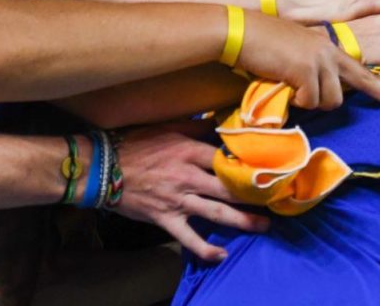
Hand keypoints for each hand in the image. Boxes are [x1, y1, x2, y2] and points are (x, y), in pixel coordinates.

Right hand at [114, 122, 269, 262]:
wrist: (103, 168)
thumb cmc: (136, 144)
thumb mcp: (169, 127)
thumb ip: (198, 127)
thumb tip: (224, 123)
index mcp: (190, 152)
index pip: (227, 159)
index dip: (249, 164)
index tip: (269, 168)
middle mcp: (188, 177)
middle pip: (228, 187)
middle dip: (254, 194)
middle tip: (276, 198)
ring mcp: (178, 200)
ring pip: (216, 212)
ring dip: (242, 220)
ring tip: (264, 225)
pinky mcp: (166, 219)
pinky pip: (188, 237)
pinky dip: (205, 248)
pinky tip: (221, 255)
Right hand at [237, 12, 379, 111]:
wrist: (243, 32)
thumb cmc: (265, 45)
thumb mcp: (299, 53)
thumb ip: (316, 70)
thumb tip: (323, 96)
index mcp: (331, 48)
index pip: (364, 72)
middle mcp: (331, 53)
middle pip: (361, 83)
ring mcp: (320, 60)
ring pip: (331, 100)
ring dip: (312, 101)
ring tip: (294, 86)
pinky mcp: (306, 69)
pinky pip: (309, 100)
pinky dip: (296, 100)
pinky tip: (284, 84)